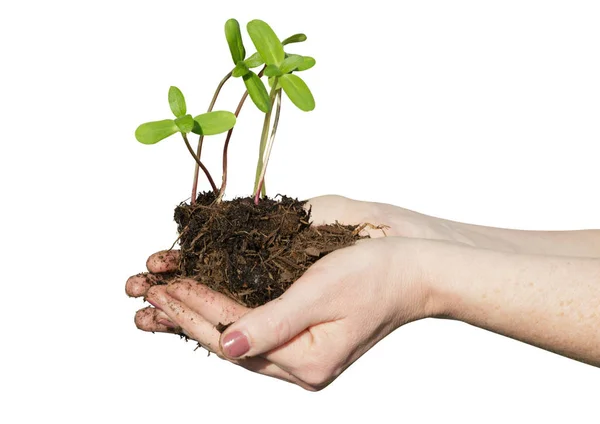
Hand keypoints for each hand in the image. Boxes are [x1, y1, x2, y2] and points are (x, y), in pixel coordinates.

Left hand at [126, 194, 438, 332]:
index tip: (166, 286)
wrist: (415, 272)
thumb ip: (274, 322)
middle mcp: (301, 366)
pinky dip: (227, 313)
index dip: (197, 309)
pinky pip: (255, 328)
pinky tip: (206, 301)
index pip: (234, 333)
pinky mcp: (305, 339)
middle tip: (153, 292)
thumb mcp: (323, 293)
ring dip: (202, 316)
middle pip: (230, 341)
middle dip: (189, 315)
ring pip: (238, 337)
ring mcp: (303, 355)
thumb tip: (226, 346)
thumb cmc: (377, 275)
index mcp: (307, 361)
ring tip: (168, 298)